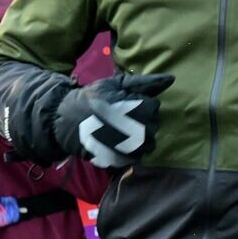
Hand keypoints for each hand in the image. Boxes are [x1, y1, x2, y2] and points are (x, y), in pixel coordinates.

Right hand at [52, 73, 173, 167]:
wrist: (65, 121)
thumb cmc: (93, 99)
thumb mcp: (116, 84)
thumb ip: (145, 82)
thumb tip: (172, 78)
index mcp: (139, 108)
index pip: (154, 106)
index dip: (140, 103)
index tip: (125, 103)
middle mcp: (139, 129)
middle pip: (154, 124)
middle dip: (142, 119)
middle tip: (121, 116)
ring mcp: (132, 147)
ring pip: (149, 142)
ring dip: (139, 135)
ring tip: (121, 129)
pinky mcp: (123, 160)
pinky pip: (139, 156)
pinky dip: (132, 149)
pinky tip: (119, 142)